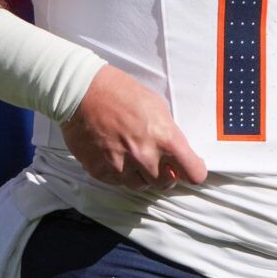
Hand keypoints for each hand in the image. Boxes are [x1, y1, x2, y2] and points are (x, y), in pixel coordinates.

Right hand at [61, 66, 206, 189]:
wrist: (83, 92)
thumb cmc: (123, 93)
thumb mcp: (158, 108)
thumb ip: (169, 134)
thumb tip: (176, 153)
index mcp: (166, 139)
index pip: (193, 173)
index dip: (193, 171)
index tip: (188, 167)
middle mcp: (145, 157)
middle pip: (166, 184)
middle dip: (166, 174)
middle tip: (158, 161)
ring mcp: (121, 166)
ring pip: (141, 186)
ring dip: (142, 176)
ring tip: (134, 157)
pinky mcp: (100, 171)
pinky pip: (117, 182)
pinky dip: (120, 174)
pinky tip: (116, 156)